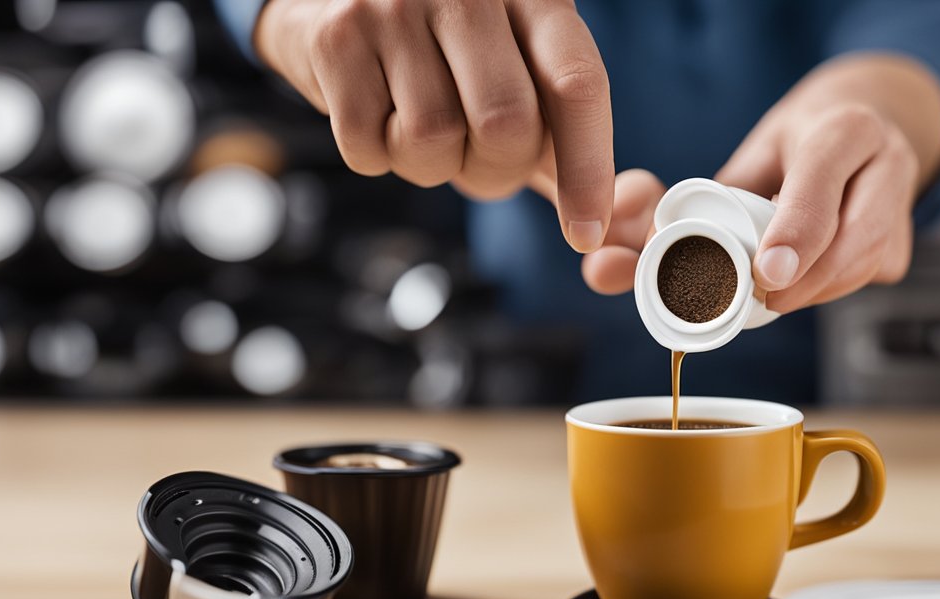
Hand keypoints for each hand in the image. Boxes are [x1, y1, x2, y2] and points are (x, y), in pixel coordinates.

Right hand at [255, 0, 613, 252]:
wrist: (332, 0)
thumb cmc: (440, 47)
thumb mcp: (513, 66)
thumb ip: (556, 134)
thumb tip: (607, 225)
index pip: (576, 84)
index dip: (587, 168)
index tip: (585, 233)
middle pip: (506, 126)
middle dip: (495, 170)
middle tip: (477, 159)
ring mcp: (395, 6)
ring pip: (433, 141)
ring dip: (430, 165)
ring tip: (417, 123)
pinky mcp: (337, 38)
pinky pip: (370, 147)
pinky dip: (376, 156)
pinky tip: (376, 112)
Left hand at [582, 54, 939, 311]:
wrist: (869, 125)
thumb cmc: (795, 146)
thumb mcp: (753, 156)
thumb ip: (701, 204)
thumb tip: (624, 260)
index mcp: (840, 129)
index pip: (821, 181)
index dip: (795, 231)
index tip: (768, 272)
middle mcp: (883, 161)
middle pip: (852, 240)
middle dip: (804, 283)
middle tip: (764, 302)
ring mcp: (903, 203)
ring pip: (862, 268)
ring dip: (812, 292)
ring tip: (775, 295)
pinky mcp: (905, 241)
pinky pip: (867, 281)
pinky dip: (828, 290)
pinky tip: (805, 284)